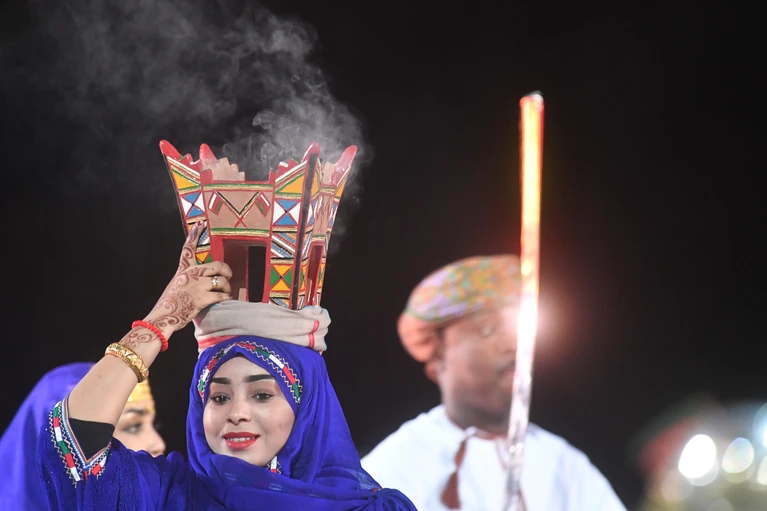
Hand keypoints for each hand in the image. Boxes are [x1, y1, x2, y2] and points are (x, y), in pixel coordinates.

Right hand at [144, 220, 231, 334]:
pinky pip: (222, 295)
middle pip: (217, 265)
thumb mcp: (176, 284)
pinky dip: (226, 298)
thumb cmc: (169, 303)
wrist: (162, 317)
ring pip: (222, 281)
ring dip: (227, 288)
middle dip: (226, 271)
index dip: (194, 235)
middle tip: (228, 276)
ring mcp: (198, 286)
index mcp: (183, 270)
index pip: (188, 249)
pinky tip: (226, 300)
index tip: (201, 223)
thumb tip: (204, 278)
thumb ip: (188, 278)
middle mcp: (191, 275)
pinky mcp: (202, 298)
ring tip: (225, 293)